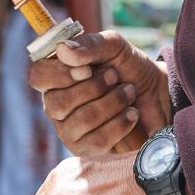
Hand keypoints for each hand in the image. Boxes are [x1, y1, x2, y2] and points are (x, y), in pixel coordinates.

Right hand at [29, 31, 171, 154]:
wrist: (157, 94)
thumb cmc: (129, 67)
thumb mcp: (114, 46)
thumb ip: (89, 44)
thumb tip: (62, 50)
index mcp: (56, 74)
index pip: (37, 76)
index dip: (58, 74)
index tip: (85, 69)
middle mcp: (56, 103)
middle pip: (57, 103)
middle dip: (93, 88)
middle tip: (115, 76)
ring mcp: (69, 129)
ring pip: (80, 121)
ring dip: (111, 103)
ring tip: (128, 92)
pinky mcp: (87, 149)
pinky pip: (96, 140)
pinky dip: (119, 123)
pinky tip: (132, 113)